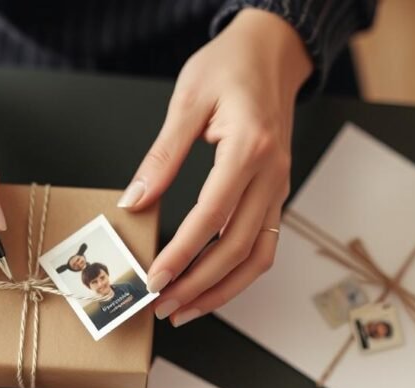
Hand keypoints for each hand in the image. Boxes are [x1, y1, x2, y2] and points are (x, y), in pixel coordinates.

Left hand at [118, 8, 311, 325]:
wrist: (272, 52)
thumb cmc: (229, 68)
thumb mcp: (187, 101)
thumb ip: (162, 156)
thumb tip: (135, 199)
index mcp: (249, 148)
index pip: (213, 215)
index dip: (182, 253)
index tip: (153, 278)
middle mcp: (272, 174)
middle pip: (238, 247)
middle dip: (197, 284)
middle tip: (161, 305)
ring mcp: (279, 187)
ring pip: (257, 256)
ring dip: (221, 290)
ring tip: (184, 308)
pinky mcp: (276, 194)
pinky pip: (263, 245)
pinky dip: (238, 274)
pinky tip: (209, 287)